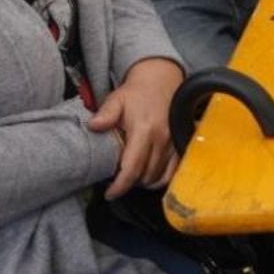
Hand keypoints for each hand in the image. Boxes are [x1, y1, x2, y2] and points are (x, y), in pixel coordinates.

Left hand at [89, 57, 184, 197]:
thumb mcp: (116, 99)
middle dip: (129, 184)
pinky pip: (172, 171)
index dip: (120, 185)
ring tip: (130, 178)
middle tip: (116, 182)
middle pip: (145, 176)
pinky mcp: (180, 144)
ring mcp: (173, 142)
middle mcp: (161, 139)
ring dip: (143, 182)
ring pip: (159, 176)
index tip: (109, 193)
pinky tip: (148, 176)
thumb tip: (93, 126)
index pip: (132, 167)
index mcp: (144, 130)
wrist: (162, 80)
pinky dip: (160, 179)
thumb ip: (105, 114)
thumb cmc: (137, 92)